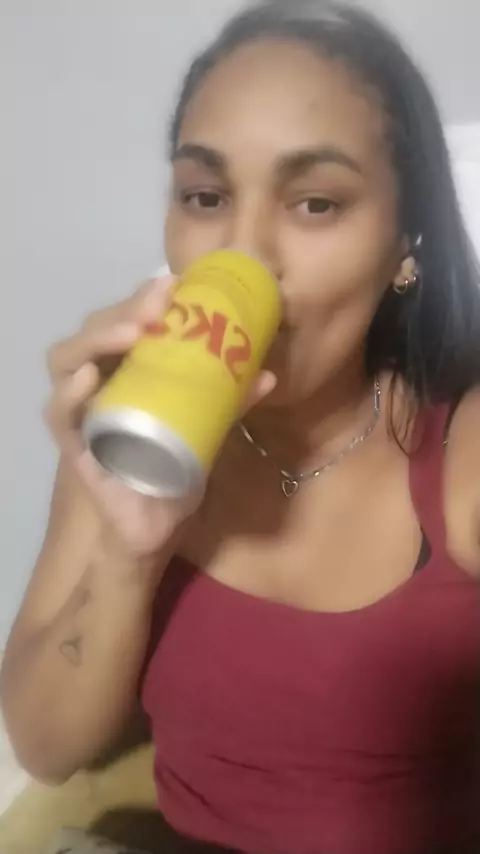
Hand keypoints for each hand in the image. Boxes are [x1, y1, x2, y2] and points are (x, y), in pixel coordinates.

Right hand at [45, 274, 275, 556]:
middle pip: (97, 329)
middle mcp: (102, 381)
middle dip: (126, 308)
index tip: (178, 283)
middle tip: (160, 301)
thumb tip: (268, 374)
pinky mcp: (75, 445)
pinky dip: (69, 395)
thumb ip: (231, 402)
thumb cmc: (176, 471)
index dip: (144, 297)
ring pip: (67, 359)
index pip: (126, 319)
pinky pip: (59, 415)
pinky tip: (89, 379)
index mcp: (130, 370)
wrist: (157, 526)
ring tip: (132, 331)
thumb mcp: (208, 430)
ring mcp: (84, 410)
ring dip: (97, 338)